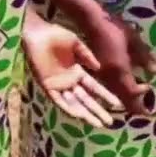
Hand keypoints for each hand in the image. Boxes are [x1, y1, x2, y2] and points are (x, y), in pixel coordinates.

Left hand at [23, 14, 122, 128]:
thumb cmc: (55, 35)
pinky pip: (58, 100)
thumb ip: (87, 56)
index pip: (94, 87)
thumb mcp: (76, 44)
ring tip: (97, 123)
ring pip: (74, 103)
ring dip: (85, 113)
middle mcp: (69, 81)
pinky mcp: (47, 85)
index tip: (118, 104)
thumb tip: (99, 68)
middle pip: (86, 99)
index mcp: (77, 72)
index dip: (105, 96)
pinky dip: (68, 108)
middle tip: (109, 122)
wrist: (37, 33)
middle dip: (97, 110)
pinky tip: (79, 115)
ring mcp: (58, 84)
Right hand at [77, 12, 155, 115]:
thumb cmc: (115, 28)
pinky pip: (109, 88)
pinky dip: (118, 92)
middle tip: (145, 109)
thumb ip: (146, 58)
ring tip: (136, 99)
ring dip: (126, 99)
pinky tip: (124, 87)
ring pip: (115, 95)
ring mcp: (101, 74)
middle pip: (123, 99)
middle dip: (134, 106)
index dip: (143, 96)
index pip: (133, 92)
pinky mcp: (97, 71)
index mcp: (120, 70)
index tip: (150, 91)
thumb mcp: (134, 41)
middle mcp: (110, 76)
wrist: (91, 21)